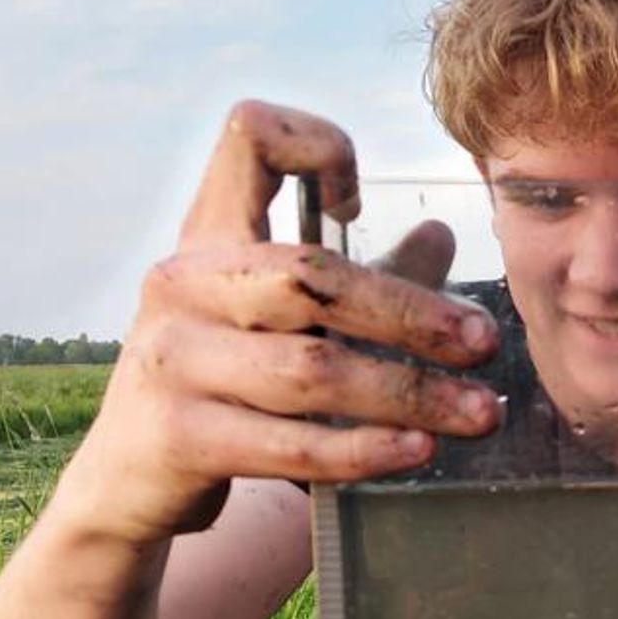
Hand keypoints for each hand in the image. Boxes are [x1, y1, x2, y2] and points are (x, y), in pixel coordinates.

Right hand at [61, 100, 501, 543]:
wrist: (131, 480)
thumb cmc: (225, 384)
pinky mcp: (176, 437)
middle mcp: (182, 282)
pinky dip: (363, 449)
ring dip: (411, 395)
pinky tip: (418, 452)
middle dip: (413, 314)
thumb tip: (442, 233)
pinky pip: (290, 443)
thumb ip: (363, 280)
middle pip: (311, 276)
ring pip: (312, 369)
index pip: (251, 138)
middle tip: (485, 345)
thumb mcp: (281, 321)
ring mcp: (172, 358)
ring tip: (480, 413)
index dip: (316, 147)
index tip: (360, 207)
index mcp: (211, 235)